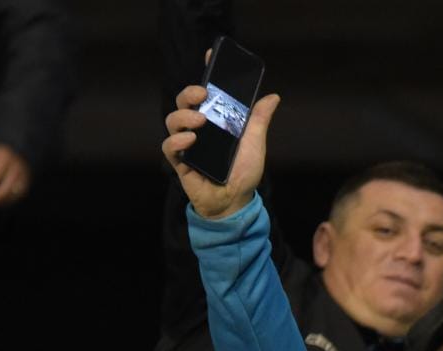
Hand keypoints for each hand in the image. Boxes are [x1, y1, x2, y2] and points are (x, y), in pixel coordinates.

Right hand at [160, 85, 280, 219]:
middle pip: (184, 102)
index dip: (206, 74)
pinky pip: (170, 146)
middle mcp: (199, 129)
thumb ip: (258, 120)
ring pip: (173, 120)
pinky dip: (177, 140)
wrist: (235, 203)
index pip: (205, 93)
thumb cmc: (244, 173)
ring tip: (200, 121)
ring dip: (184, 116)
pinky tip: (191, 140)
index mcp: (215, 120)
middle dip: (189, 93)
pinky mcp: (180, 162)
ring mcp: (187, 144)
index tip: (210, 56)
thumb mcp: (255, 143)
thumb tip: (273, 97)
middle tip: (202, 94)